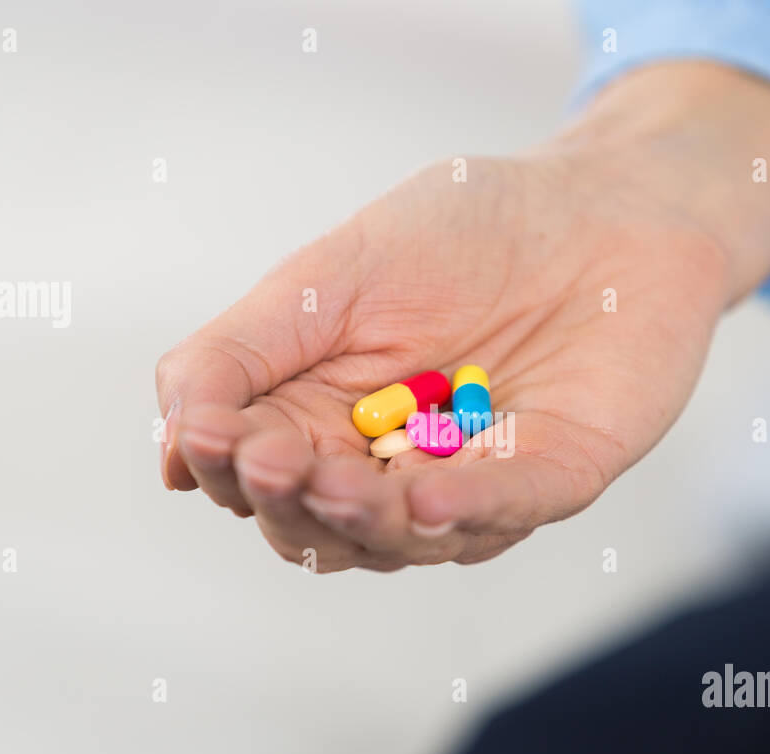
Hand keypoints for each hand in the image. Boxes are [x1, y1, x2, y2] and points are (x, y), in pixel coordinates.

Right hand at [156, 63, 769, 571]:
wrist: (598, 198)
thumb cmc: (460, 231)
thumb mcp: (329, 278)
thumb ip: (243, 354)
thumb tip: (171, 450)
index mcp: (325, 421)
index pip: (257, 478)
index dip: (230, 468)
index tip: (210, 437)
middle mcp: (392, 470)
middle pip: (321, 527)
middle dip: (291, 501)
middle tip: (273, 461)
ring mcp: (474, 480)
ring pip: (406, 539)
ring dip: (365, 519)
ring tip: (333, 485)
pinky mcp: (554, 475)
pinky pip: (506, 508)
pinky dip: (463, 507)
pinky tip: (422, 497)